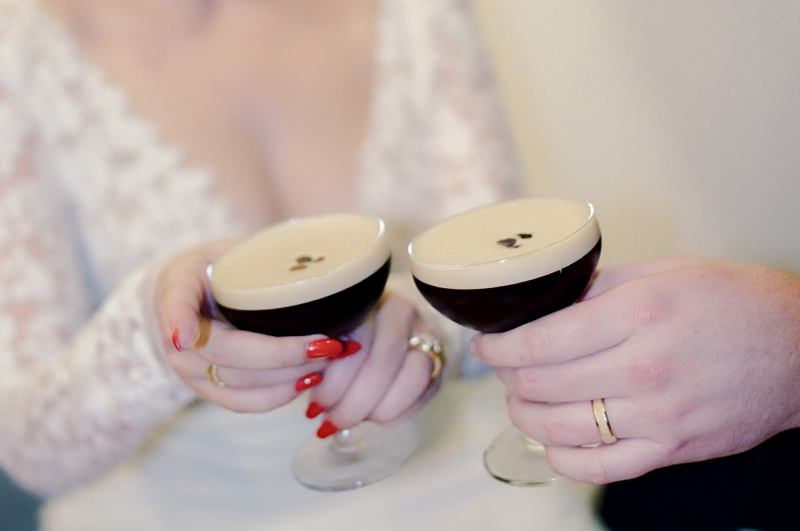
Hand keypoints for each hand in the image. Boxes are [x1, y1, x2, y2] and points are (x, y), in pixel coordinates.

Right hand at [155, 240, 333, 412]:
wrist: (197, 291)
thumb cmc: (221, 264)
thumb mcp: (225, 248)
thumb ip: (250, 256)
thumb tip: (301, 264)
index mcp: (176, 291)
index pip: (179, 304)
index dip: (180, 320)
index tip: (186, 337)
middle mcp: (177, 339)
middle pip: (227, 353)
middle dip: (283, 354)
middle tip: (328, 343)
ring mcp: (191, 370)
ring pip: (238, 384)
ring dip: (288, 377)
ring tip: (328, 360)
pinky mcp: (209, 390)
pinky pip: (242, 403)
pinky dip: (278, 396)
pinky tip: (309, 381)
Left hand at [304, 292, 443, 436]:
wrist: (385, 323)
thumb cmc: (342, 333)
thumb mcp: (324, 335)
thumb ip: (315, 357)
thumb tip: (310, 396)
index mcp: (367, 298)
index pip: (355, 346)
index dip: (334, 384)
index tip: (315, 406)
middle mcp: (402, 310)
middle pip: (383, 365)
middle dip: (353, 404)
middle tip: (331, 422)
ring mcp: (426, 332)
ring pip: (411, 378)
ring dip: (378, 410)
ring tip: (354, 419)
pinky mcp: (440, 358)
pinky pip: (424, 393)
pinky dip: (397, 413)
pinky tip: (375, 416)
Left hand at [469, 256, 799, 483]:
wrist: (798, 351)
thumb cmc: (734, 304)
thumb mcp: (662, 274)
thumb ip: (597, 289)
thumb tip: (545, 306)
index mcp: (637, 315)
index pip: (538, 343)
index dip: (497, 348)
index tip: (486, 344)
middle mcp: (643, 369)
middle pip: (539, 386)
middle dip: (506, 377)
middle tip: (504, 366)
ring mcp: (657, 417)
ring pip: (557, 429)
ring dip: (523, 414)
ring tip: (521, 398)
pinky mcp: (670, 451)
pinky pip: (596, 468)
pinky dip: (561, 457)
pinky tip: (553, 438)